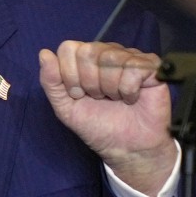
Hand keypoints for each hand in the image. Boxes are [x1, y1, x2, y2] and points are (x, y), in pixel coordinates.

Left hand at [39, 40, 177, 196]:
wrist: (127, 148)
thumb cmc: (98, 126)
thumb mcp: (65, 107)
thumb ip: (50, 81)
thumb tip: (44, 54)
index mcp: (84, 58)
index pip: (68, 48)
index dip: (70, 75)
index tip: (78, 95)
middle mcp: (106, 52)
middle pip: (87, 51)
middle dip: (88, 82)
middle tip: (99, 98)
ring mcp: (129, 57)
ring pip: (110, 58)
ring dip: (109, 88)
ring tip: (115, 99)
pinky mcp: (151, 67)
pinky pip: (133, 68)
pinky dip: (128, 90)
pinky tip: (131, 98)